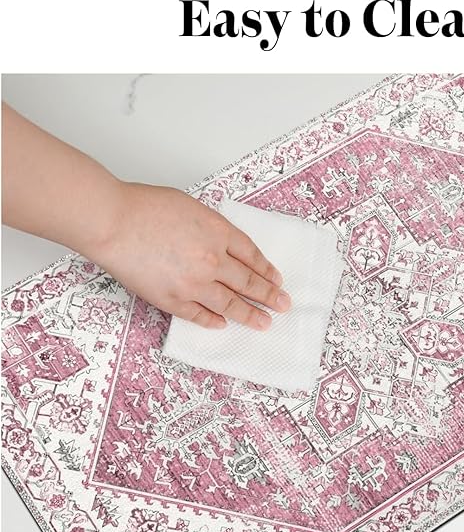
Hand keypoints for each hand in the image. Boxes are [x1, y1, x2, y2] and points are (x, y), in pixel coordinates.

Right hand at [91, 182, 290, 329]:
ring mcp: (193, 284)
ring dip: (250, 315)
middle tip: (284, 305)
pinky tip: (223, 324)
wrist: (112, 223)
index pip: (252, 256)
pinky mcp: (172, 299)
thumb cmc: (144, 207)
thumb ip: (212, 229)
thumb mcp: (192, 207)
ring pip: (230, 304)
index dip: (267, 270)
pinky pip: (199, 315)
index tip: (277, 280)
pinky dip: (212, 321)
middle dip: (269, 295)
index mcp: (219, 233)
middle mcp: (212, 260)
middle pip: (248, 282)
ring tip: (264, 323)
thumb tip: (224, 247)